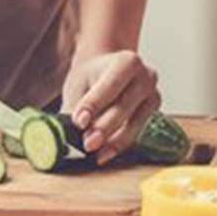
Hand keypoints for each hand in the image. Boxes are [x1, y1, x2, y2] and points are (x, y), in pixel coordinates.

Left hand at [62, 48, 160, 165]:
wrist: (109, 71)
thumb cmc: (92, 77)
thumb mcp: (79, 84)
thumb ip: (74, 108)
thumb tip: (62, 133)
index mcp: (127, 61)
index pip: (110, 84)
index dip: (94, 104)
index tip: (80, 122)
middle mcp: (146, 75)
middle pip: (124, 105)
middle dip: (104, 127)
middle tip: (87, 144)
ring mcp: (153, 93)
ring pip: (135, 122)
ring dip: (114, 140)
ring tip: (96, 154)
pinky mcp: (154, 111)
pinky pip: (139, 131)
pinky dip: (121, 144)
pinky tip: (106, 153)